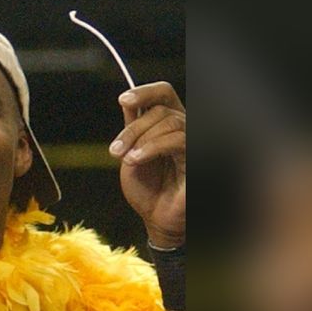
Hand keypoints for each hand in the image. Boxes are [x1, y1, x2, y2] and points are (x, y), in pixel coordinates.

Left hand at [108, 82, 185, 247]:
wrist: (155, 218)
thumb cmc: (147, 190)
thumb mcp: (131, 153)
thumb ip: (132, 128)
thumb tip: (127, 101)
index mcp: (168, 123)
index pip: (164, 94)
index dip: (145, 91)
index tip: (123, 100)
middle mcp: (183, 129)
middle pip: (159, 110)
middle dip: (133, 128)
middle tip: (115, 150)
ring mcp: (191, 142)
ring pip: (169, 122)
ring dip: (140, 139)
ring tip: (126, 158)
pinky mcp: (196, 158)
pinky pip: (178, 140)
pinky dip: (152, 147)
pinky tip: (136, 159)